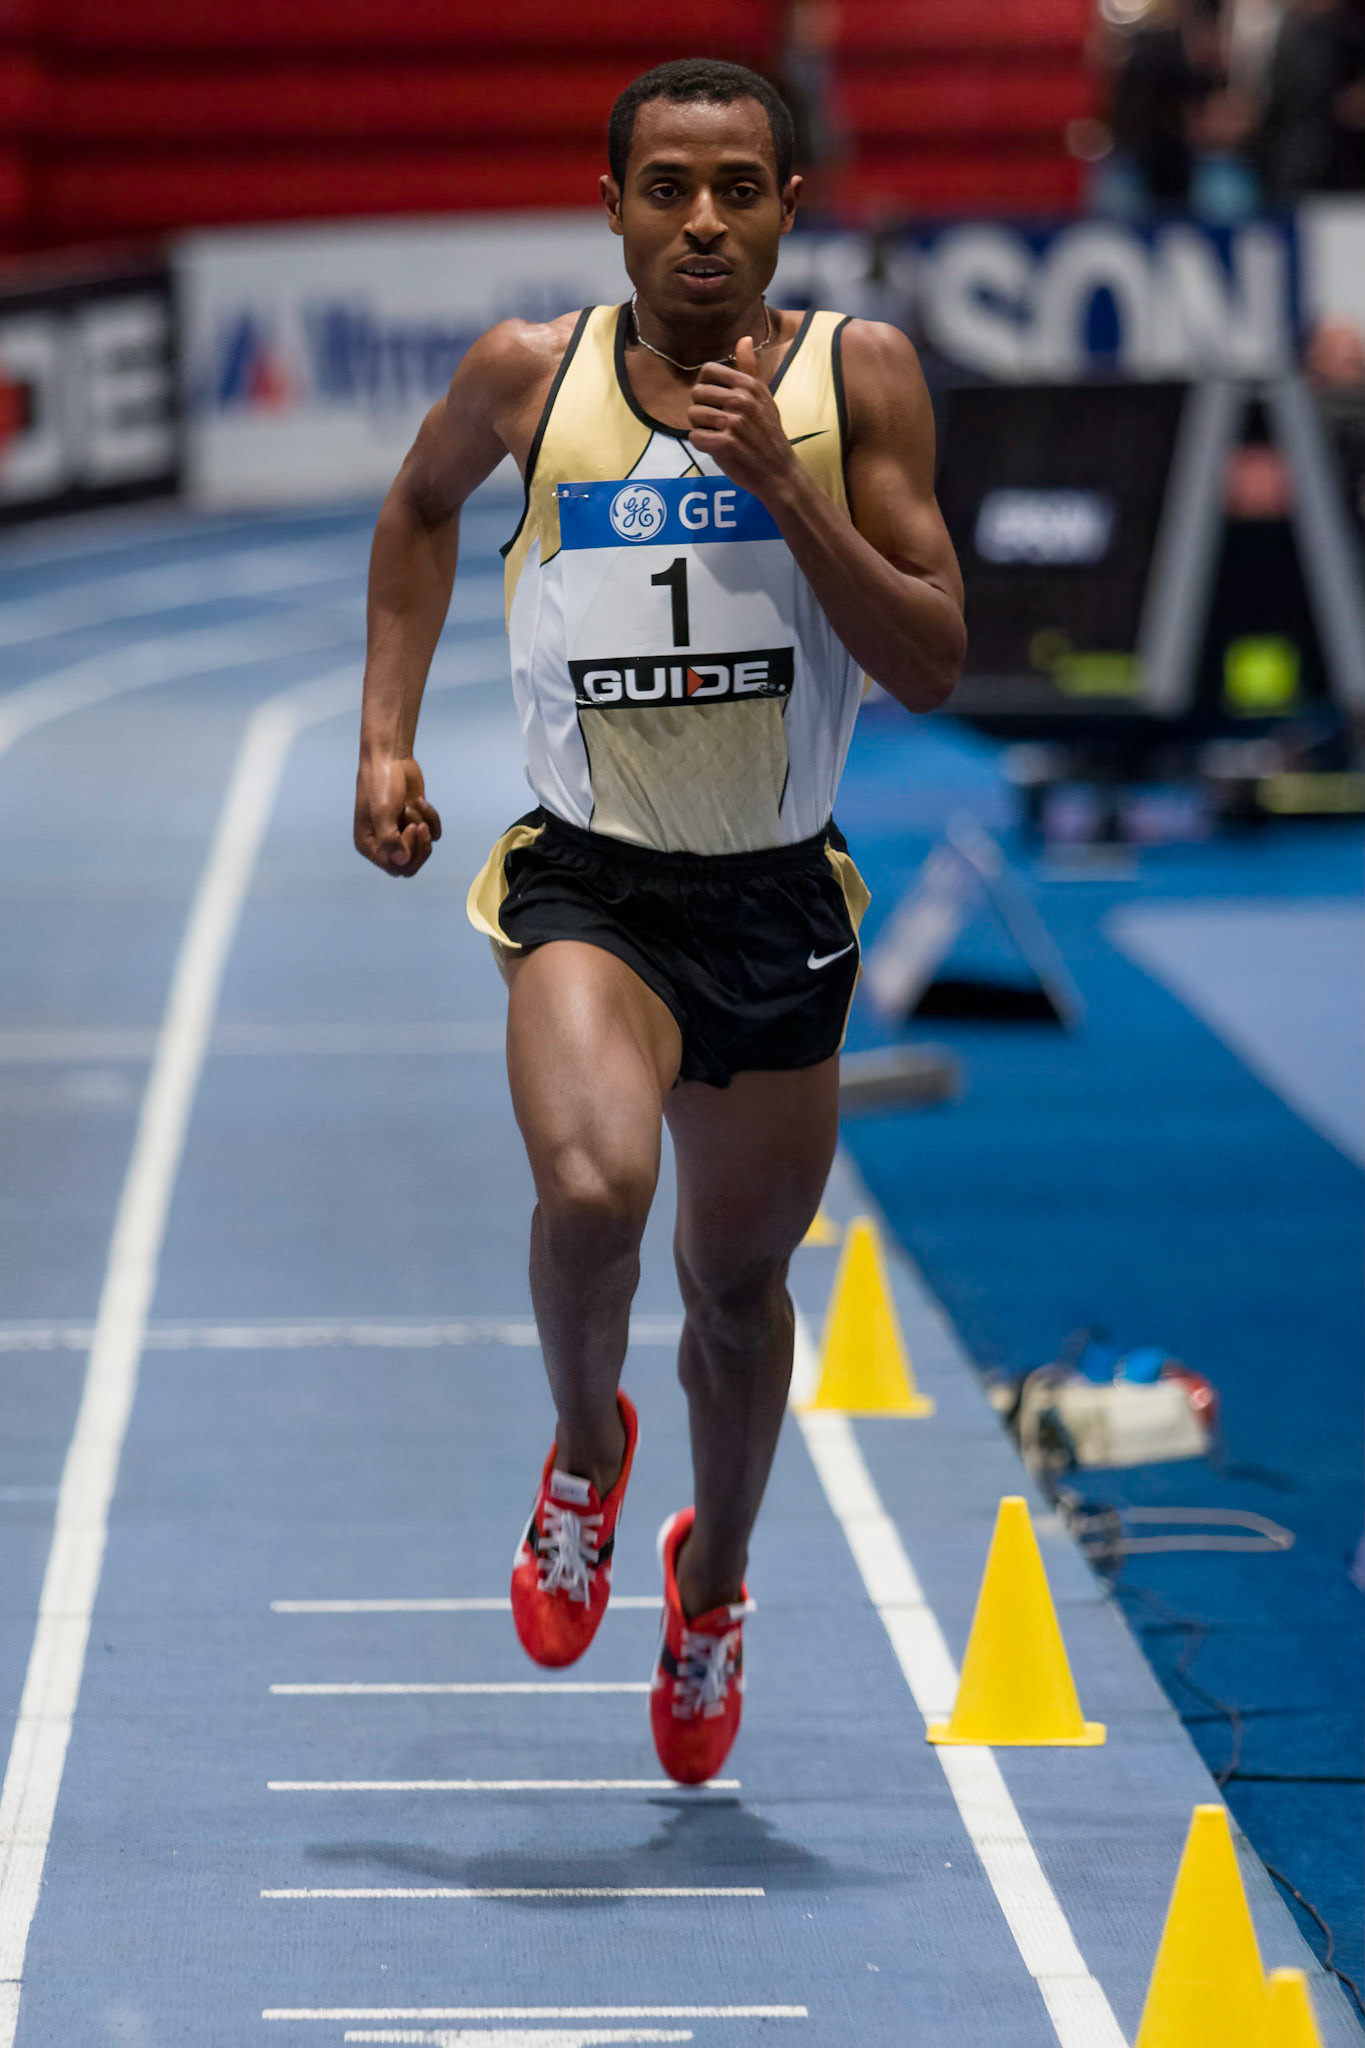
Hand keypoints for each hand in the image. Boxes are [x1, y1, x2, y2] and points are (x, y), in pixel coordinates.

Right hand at [354, 753, 440, 876]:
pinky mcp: (417, 823)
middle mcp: (384, 843)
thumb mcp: (382, 812)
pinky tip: (419, 800)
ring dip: (423, 824)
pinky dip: (431, 817)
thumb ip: (390, 840)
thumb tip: (403, 863)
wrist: (391, 757)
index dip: (408, 854)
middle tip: (421, 826)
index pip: (395, 867)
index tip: (411, 829)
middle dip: (420, 847)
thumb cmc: (380, 782)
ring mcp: (401, 834)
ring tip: (413, 804)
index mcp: (369, 844)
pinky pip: (434, 833)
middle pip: (411, 865)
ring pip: (424, 848)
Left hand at [687, 336, 797, 503]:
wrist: (779, 470)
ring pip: (693, 415)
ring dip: (700, 427)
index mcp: (749, 385)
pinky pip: (695, 437)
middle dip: (701, 409)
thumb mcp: (763, 397)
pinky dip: (701, 444)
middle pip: (697, 393)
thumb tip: (744, 338)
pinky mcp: (725, 444)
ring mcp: (734, 422)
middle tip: (718, 423)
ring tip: (717, 435)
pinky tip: (716, 447)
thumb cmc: (768, 433)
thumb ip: (749, 369)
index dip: (705, 387)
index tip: (715, 401)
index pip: (708, 371)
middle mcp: (741, 400)